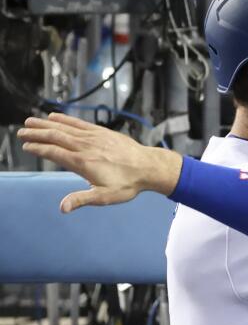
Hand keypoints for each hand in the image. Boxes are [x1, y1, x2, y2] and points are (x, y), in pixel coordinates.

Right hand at [17, 113, 181, 211]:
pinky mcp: (102, 131)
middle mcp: (85, 147)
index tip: (26, 146)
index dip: (38, 148)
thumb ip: (81, 199)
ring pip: (64, 128)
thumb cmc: (128, 184)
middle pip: (55, 136)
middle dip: (36, 134)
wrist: (149, 167)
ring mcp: (94, 137)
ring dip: (45, 124)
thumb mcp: (105, 197)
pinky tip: (54, 116)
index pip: (53, 152)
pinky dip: (65, 119)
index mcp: (82, 163)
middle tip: (21, 132)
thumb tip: (62, 208)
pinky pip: (79, 123)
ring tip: (30, 121)